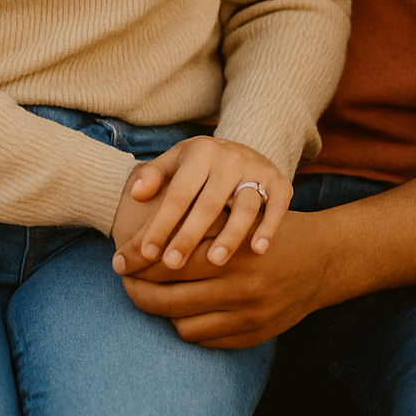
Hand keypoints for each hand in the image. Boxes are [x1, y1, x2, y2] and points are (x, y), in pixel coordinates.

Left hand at [110, 137, 289, 276]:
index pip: (178, 193)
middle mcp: (231, 159)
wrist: (246, 151)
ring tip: (214, 262)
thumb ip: (153, 175)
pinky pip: (277, 206)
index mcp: (201, 152)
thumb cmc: (201, 166)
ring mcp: (257, 171)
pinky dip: (269, 227)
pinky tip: (258, 250)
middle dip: (189, 235)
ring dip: (230, 235)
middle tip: (172, 264)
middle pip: (208, 203)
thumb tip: (135, 193)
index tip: (146, 252)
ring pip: (244, 205)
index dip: (162, 223)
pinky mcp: (280, 183)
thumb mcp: (176, 161)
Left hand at [121, 211, 327, 347]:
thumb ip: (195, 208)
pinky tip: (176, 310)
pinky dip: (185, 326)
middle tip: (124, 280)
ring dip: (159, 311)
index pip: (170, 261)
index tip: (119, 259)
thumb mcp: (237, 206)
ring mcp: (250, 314)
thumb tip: (138, 195)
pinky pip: (206, 339)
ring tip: (146, 295)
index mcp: (234, 248)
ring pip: (184, 323)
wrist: (324, 258)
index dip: (138, 261)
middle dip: (137, 291)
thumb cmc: (269, 224)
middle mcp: (242, 285)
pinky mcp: (256, 334)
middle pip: (170, 297)